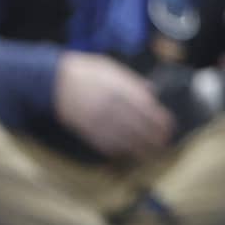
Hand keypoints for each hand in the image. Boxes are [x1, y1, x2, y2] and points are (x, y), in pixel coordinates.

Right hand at [53, 53, 174, 159]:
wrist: (55, 81)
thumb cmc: (87, 72)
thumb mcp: (114, 70)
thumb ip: (133, 82)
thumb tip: (152, 92)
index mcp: (122, 90)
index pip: (149, 110)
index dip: (162, 122)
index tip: (169, 128)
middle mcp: (113, 107)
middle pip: (140, 128)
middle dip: (155, 139)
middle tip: (165, 146)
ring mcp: (100, 121)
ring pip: (125, 140)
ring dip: (140, 149)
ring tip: (152, 154)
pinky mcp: (87, 131)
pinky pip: (106, 145)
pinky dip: (118, 151)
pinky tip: (127, 153)